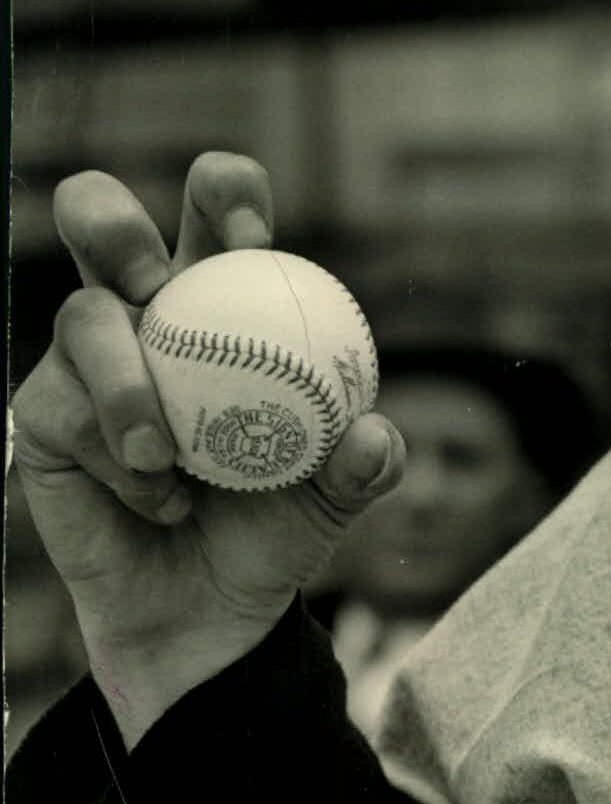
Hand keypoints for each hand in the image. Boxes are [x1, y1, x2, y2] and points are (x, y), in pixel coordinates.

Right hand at [9, 153, 404, 745]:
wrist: (209, 608)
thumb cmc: (274, 526)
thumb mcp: (334, 496)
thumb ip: (364, 464)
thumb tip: (376, 434)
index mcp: (222, 296)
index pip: (216, 209)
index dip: (227, 195)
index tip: (255, 241)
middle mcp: (143, 310)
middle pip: (99, 217)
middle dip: (113, 224)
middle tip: (156, 281)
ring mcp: (83, 358)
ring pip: (80, 317)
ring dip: (126, 384)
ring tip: (167, 456)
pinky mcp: (41, 414)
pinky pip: (65, 411)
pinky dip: (119, 459)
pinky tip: (163, 500)